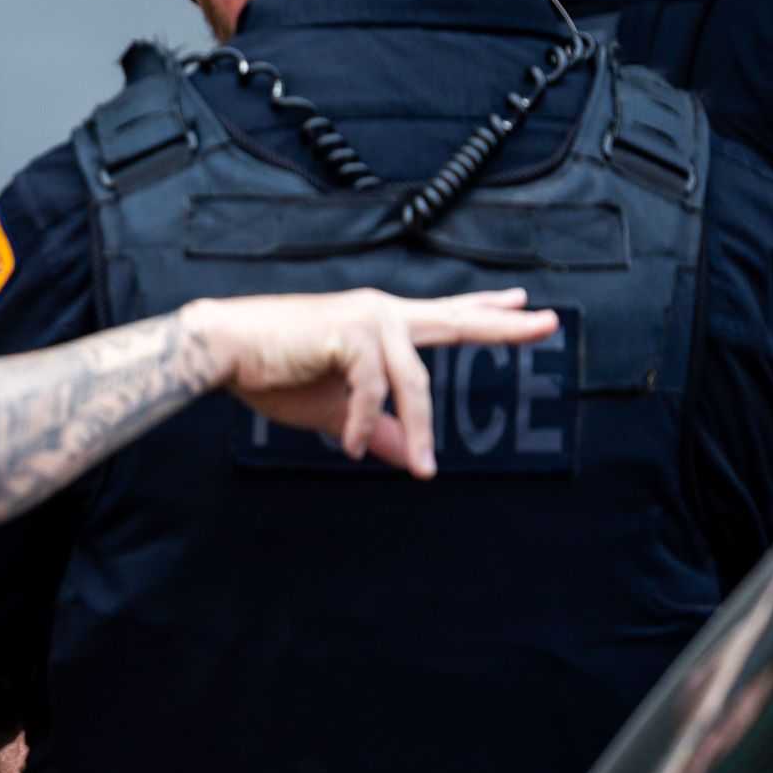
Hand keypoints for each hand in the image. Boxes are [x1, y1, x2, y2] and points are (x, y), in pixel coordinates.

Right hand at [191, 287, 555, 478]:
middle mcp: (382, 312)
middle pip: (454, 323)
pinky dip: (363, 424)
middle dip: (503, 328)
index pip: (443, 316)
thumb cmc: (271, 374)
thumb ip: (378, 430)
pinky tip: (348, 444)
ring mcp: (369, 317)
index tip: (520, 306)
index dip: (484, 313)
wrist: (225, 351)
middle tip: (548, 323)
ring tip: (424, 467)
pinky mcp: (352, 332)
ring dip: (421, 431)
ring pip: (416, 383)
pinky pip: (374, 392)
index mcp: (380, 323)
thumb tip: (413, 459)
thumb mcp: (335, 413)